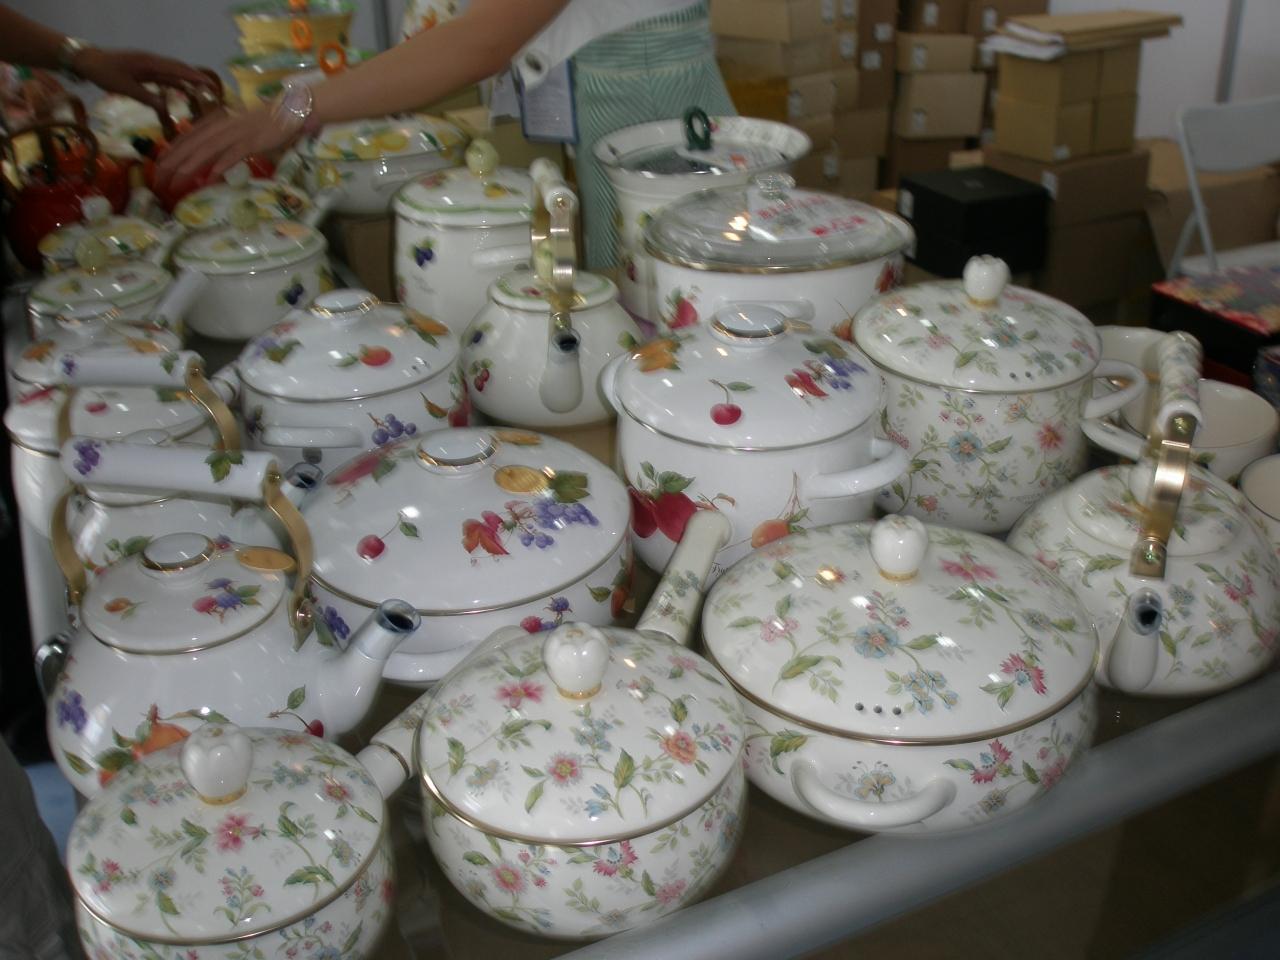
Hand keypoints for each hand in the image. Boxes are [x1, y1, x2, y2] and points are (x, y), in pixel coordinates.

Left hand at [71, 47, 215, 113]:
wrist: (87, 61)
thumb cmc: (104, 73)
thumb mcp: (124, 87)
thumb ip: (146, 97)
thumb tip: (167, 108)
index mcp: (149, 63)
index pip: (177, 69)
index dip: (194, 77)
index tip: (210, 84)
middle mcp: (152, 62)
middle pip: (178, 69)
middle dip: (195, 78)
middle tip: (212, 89)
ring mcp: (148, 65)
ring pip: (172, 73)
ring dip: (186, 81)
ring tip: (202, 91)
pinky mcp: (144, 70)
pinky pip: (163, 76)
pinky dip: (174, 83)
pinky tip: (181, 90)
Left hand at [154, 105, 296, 195]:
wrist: (292, 110)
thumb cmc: (266, 123)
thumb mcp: (239, 132)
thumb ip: (224, 144)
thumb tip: (210, 163)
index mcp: (217, 122)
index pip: (187, 137)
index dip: (171, 152)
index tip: (157, 168)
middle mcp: (222, 125)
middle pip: (192, 144)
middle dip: (173, 163)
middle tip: (158, 181)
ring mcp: (237, 132)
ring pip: (207, 148)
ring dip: (190, 165)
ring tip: (176, 180)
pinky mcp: (253, 140)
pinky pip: (234, 153)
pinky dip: (222, 164)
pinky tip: (211, 177)